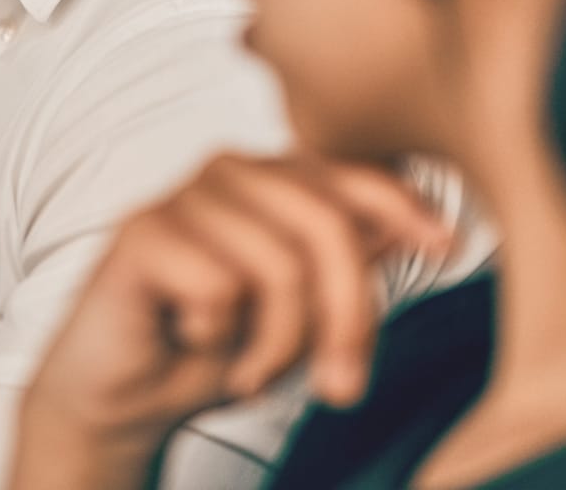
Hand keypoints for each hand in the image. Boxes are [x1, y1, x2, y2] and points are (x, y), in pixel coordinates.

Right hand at [13, 155, 451, 487]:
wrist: (122, 392)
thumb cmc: (209, 345)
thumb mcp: (297, 311)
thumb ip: (345, 261)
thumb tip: (417, 224)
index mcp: (268, 179)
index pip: (349, 178)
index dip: (402, 208)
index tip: (444, 243)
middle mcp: (226, 171)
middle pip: (325, 228)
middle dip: (345, 319)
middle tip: (338, 385)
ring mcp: (181, 196)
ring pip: (278, 266)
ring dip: (275, 344)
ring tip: (249, 368)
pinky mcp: (141, 232)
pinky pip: (220, 287)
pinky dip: (218, 336)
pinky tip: (193, 337)